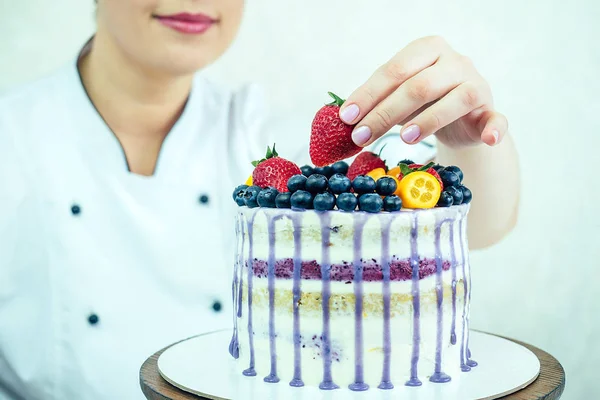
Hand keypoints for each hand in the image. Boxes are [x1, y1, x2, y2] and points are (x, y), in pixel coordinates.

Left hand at [339, 36, 507, 147]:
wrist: (461, 120)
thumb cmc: (423, 104)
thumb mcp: (398, 99)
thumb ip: (376, 103)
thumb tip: (339, 120)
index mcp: (426, 50)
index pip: (393, 70)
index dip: (368, 94)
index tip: (346, 117)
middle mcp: (454, 61)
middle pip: (418, 85)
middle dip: (385, 113)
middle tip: (361, 137)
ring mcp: (476, 84)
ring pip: (456, 98)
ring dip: (429, 120)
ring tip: (403, 139)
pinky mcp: (491, 109)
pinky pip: (497, 117)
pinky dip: (495, 127)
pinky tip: (489, 137)